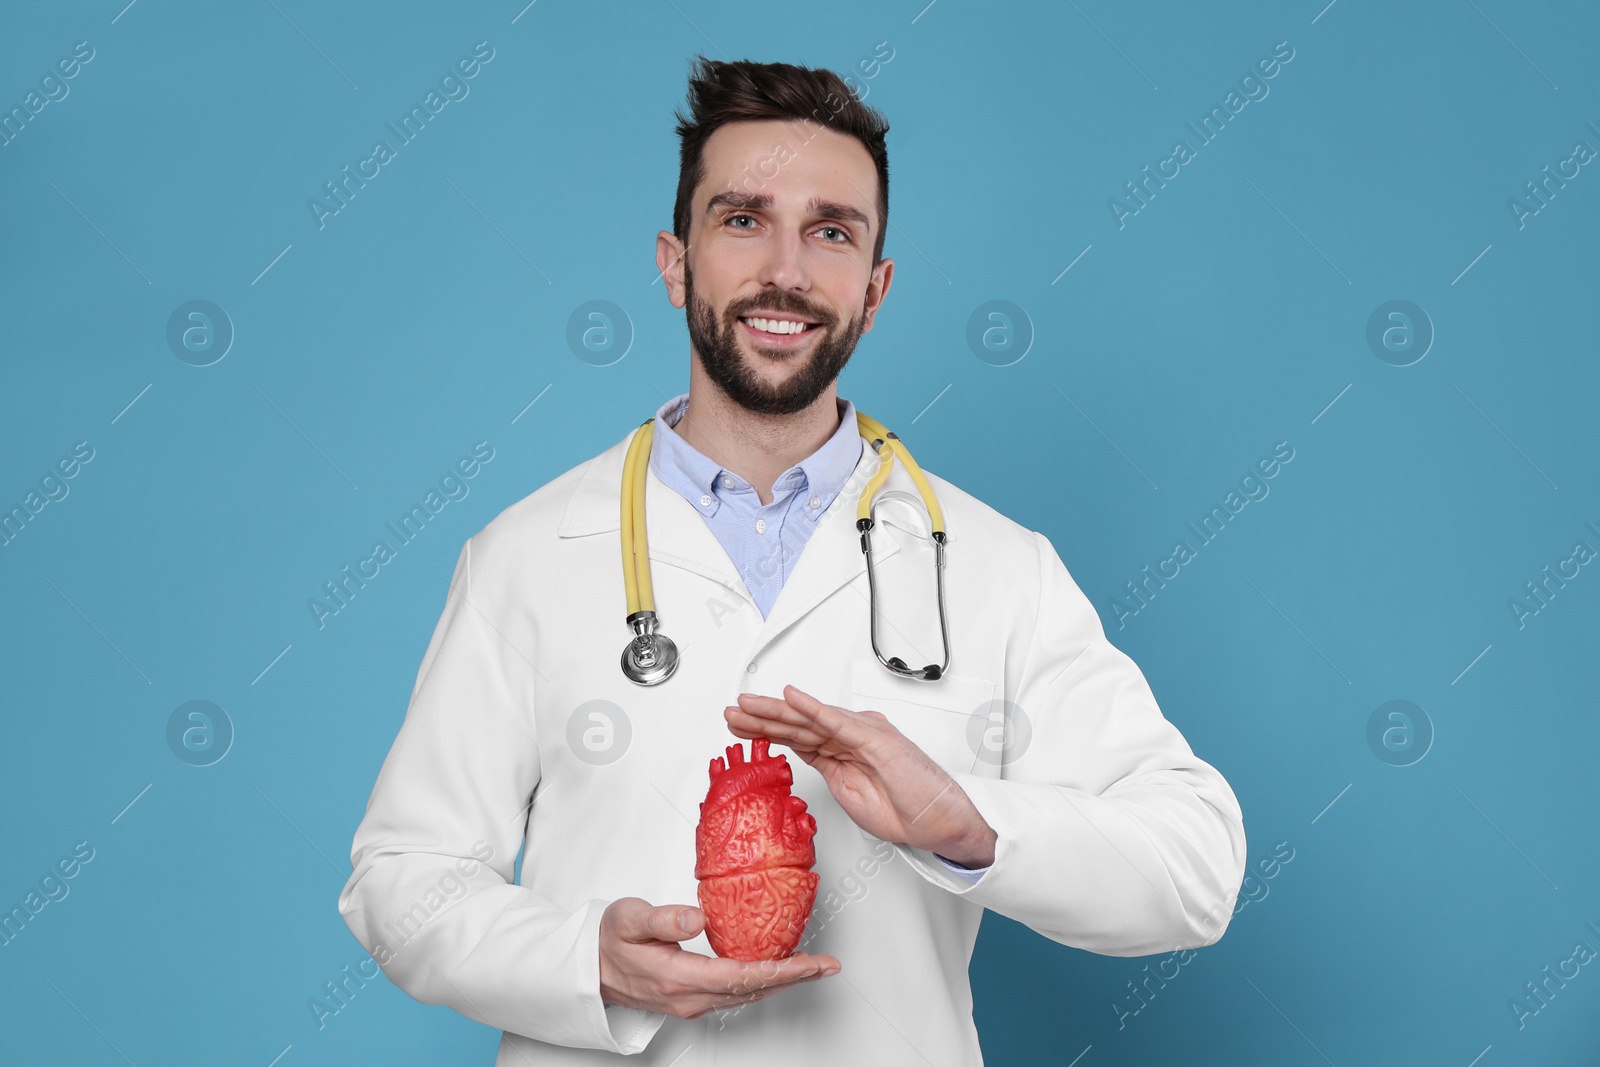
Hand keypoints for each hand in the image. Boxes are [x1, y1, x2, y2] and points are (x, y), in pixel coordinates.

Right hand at [598, 898, 840, 1019]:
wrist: (587, 968)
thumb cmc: (607, 941)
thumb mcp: (628, 919)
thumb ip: (662, 919)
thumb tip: (697, 919)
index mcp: (677, 978)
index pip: (741, 977)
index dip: (780, 971)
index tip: (810, 963)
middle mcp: (689, 998)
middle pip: (753, 990)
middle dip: (794, 978)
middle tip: (827, 966)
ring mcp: (691, 1002)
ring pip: (747, 995)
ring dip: (783, 981)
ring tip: (813, 968)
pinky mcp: (693, 998)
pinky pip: (736, 993)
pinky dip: (763, 981)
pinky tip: (777, 970)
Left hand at [724, 685, 996, 865]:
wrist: (938, 821)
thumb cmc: (905, 810)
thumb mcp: (850, 793)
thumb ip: (827, 770)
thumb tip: (803, 758)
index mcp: (843, 750)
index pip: (797, 735)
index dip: (765, 729)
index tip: (738, 727)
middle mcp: (851, 735)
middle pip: (797, 723)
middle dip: (761, 717)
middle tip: (731, 712)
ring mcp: (863, 734)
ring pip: (810, 718)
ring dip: (775, 711)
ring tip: (747, 705)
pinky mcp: (874, 738)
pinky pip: (836, 721)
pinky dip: (812, 708)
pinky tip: (791, 698)